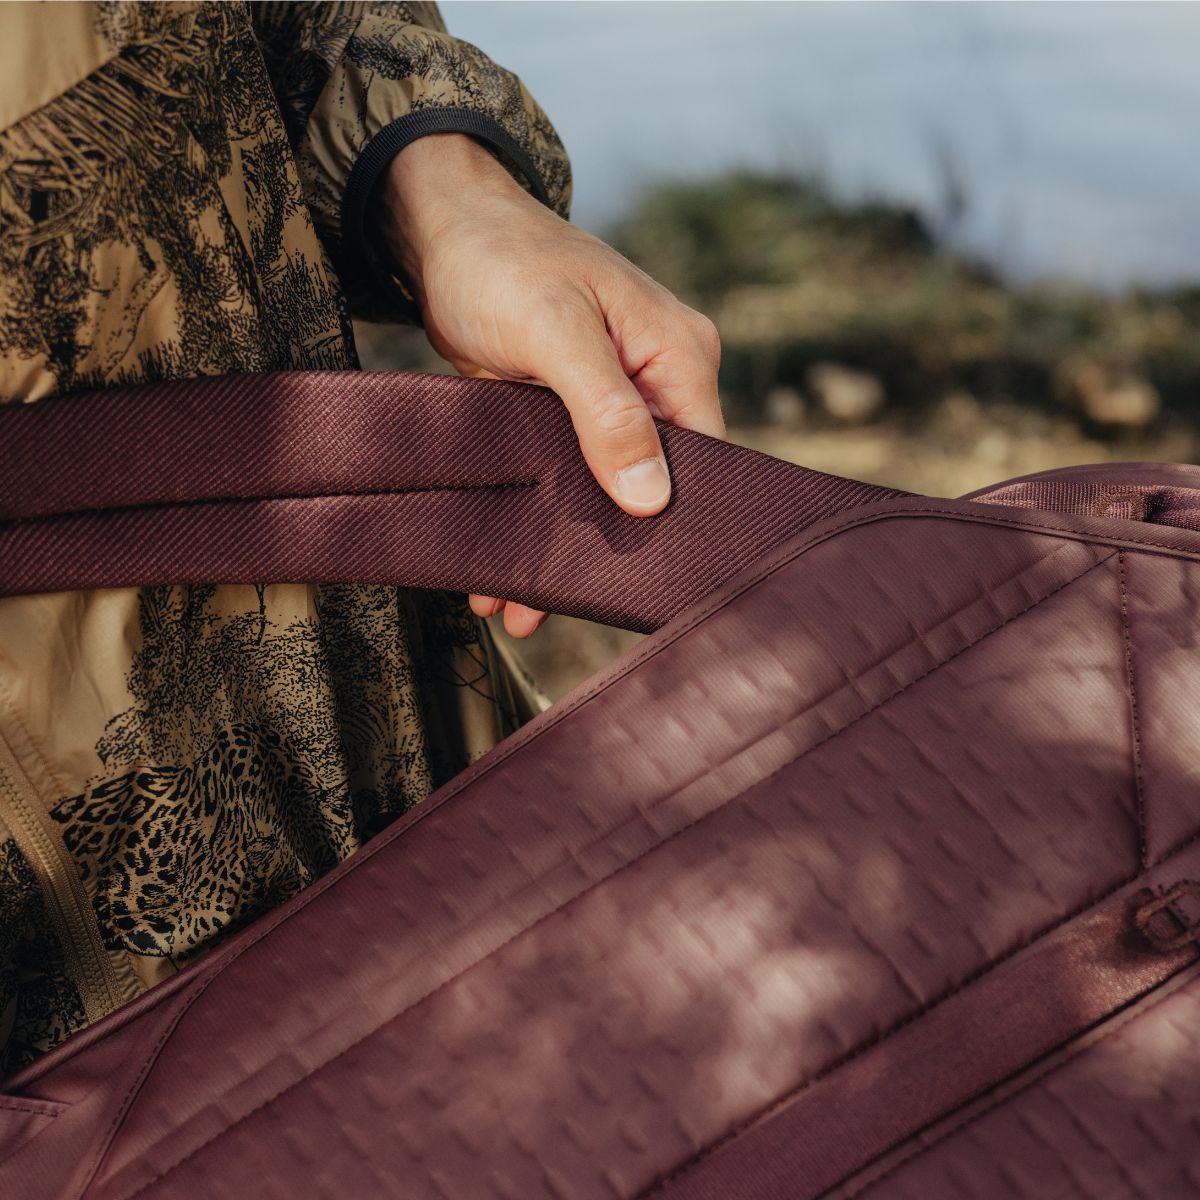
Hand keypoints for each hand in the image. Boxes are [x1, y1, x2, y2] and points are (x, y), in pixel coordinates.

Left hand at [373, 132, 724, 636]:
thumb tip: (651, 496)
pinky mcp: (570, 411)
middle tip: (550, 605)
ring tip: (514, 605)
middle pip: (651, 482)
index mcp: (678, 355)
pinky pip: (566, 476)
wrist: (443, 229)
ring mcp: (614, 398)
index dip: (671, 519)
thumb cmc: (502, 261)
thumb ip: (607, 412)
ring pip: (603, 489)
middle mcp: (657, 380)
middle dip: (604, 546)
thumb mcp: (556, 333)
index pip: (702, 457)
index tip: (628, 578)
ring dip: (560, 545)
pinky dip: (537, 518)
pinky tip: (500, 571)